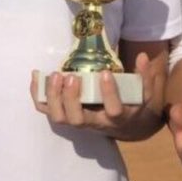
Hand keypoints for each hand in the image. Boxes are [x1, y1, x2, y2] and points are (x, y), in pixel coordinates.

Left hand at [30, 52, 164, 140]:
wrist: (124, 124)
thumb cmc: (133, 104)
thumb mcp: (144, 93)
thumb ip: (144, 77)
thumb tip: (143, 56)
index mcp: (117, 117)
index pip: (113, 111)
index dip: (109, 94)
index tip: (106, 73)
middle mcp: (95, 123)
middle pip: (78, 119)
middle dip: (71, 99)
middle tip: (71, 76)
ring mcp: (78, 120)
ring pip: (60, 118)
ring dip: (54, 98)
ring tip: (55, 76)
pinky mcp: (66, 115)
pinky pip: (47, 110)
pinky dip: (39, 96)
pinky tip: (37, 77)